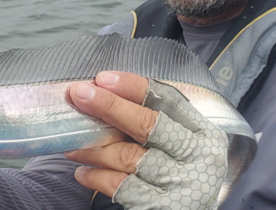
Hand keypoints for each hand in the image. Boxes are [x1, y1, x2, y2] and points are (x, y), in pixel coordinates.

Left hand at [65, 72, 227, 209]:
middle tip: (79, 94)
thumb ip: (152, 123)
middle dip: (108, 106)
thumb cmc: (182, 175)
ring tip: (72, 144)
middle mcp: (198, 156)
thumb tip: (105, 97)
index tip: (103, 78)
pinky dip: (97, 176)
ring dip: (94, 146)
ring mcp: (181, 184)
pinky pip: (121, 186)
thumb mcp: (180, 144)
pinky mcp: (162, 207)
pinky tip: (84, 172)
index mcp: (203, 133)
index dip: (133, 86)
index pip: (167, 100)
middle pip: (146, 124)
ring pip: (127, 156)